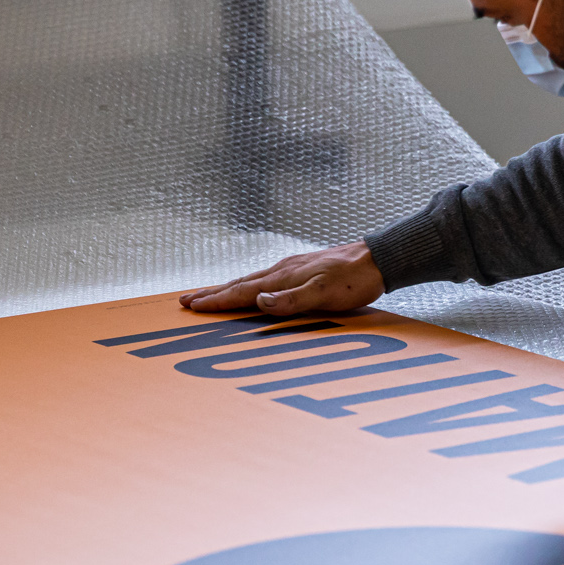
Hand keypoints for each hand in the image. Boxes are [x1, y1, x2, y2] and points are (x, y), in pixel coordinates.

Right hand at [179, 242, 384, 315]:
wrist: (377, 259)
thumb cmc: (354, 281)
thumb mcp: (324, 295)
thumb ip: (291, 300)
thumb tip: (259, 302)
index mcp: (283, 278)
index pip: (242, 291)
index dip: (216, 300)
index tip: (192, 305)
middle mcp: (282, 270)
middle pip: (239, 283)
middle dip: (212, 293)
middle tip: (186, 300)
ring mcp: (291, 268)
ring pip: (251, 280)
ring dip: (227, 288)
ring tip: (209, 294)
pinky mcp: (302, 268)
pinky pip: (265, 278)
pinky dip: (248, 284)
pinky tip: (252, 287)